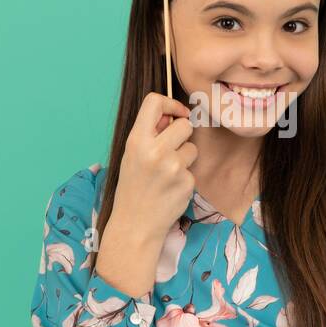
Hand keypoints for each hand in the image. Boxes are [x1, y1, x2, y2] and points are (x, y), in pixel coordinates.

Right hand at [111, 92, 197, 241]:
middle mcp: (155, 151)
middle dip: (182, 135)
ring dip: (184, 158)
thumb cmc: (132, 188)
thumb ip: (150, 134)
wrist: (135, 225)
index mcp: (137, 141)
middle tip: (170, 150)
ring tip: (167, 174)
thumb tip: (173, 115)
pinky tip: (171, 189)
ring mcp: (173, 167)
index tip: (176, 113)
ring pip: (192, 148)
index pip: (154, 102)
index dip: (169, 103)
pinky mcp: (187, 183)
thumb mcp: (131, 156)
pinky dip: (185, 177)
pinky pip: (193, 170)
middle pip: (185, 125)